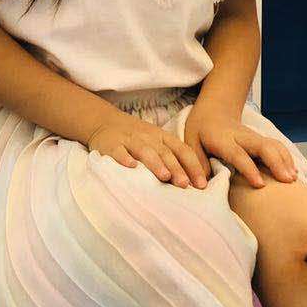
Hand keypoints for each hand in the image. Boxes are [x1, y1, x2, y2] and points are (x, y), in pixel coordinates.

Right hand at [87, 113, 207, 188]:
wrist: (105, 122)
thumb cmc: (137, 139)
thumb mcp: (157, 143)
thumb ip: (172, 159)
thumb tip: (193, 184)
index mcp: (163, 138)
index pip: (182, 150)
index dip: (193, 166)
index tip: (201, 184)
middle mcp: (149, 137)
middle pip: (165, 152)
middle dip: (176, 168)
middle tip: (185, 184)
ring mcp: (130, 140)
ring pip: (145, 151)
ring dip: (155, 163)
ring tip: (164, 176)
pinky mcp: (111, 144)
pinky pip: (118, 151)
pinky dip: (124, 158)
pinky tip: (131, 166)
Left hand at [184, 102, 297, 189]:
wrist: (213, 111)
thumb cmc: (200, 130)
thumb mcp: (190, 143)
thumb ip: (197, 163)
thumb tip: (202, 186)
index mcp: (223, 139)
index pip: (239, 154)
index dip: (250, 169)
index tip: (260, 184)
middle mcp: (242, 136)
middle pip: (264, 146)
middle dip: (277, 162)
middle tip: (287, 180)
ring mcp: (253, 136)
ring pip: (274, 144)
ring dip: (285, 160)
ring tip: (293, 179)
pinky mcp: (260, 139)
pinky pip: (277, 146)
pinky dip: (287, 158)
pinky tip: (293, 173)